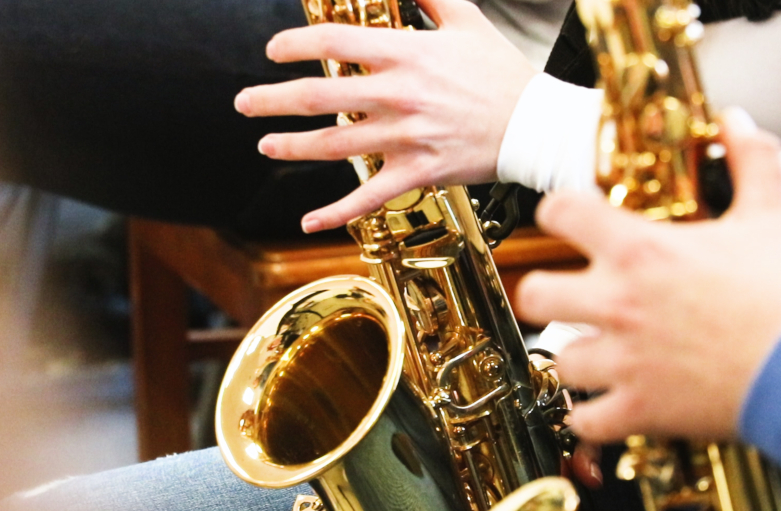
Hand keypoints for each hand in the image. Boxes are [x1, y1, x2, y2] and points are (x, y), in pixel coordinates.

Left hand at [234, 0, 536, 232]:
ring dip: (291, 146)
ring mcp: (404, 137)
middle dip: (272, 98)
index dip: (294, 44)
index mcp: (406, 53)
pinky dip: (335, 211)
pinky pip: (368, 197)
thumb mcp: (467, 19)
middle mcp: (397, 95)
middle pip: (318, 95)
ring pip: (332, 145)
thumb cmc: (503, 72)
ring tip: (266, 144)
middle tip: (245, 101)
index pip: (333, 42)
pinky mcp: (417, 173)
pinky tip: (308, 220)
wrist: (536, 126)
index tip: (273, 50)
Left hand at [515, 109, 780, 442]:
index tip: (565, 219)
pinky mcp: (639, 408)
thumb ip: (750, 161)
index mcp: (641, 252)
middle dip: (544, 294)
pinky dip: (589, 415)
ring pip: (558, 359)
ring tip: (594, 353)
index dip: (556, 211)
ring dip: (573, 356)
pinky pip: (585, 419)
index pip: (559, 211)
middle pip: (535, 294)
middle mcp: (619, 303)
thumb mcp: (772, 215)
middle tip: (564, 295)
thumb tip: (738, 121)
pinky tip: (604, 404)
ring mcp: (624, 360)